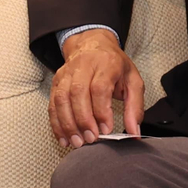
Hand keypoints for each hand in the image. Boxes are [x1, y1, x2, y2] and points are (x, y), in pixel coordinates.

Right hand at [50, 29, 143, 146]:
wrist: (93, 45)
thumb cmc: (115, 66)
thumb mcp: (133, 81)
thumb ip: (135, 107)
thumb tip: (134, 132)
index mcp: (106, 64)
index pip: (99, 88)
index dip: (101, 111)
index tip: (106, 130)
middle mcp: (83, 66)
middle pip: (77, 93)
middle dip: (83, 120)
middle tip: (91, 139)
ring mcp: (66, 73)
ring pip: (61, 98)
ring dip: (67, 124)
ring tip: (77, 142)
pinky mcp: (56, 82)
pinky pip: (52, 104)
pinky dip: (56, 124)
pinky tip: (64, 138)